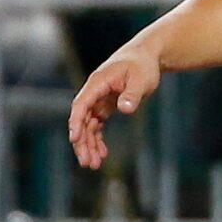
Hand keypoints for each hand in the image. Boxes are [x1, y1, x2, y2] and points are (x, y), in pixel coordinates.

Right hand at [68, 43, 162, 168]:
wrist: (146, 57)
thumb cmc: (143, 66)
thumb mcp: (141, 79)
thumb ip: (132, 94)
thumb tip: (124, 109)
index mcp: (97, 83)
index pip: (81, 104)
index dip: (76, 122)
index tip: (74, 139)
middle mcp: (94, 92)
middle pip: (82, 119)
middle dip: (82, 142)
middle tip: (87, 162)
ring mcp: (98, 100)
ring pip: (88, 126)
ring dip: (89, 144)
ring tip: (93, 164)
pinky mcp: (105, 106)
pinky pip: (97, 125)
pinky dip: (98, 139)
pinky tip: (102, 153)